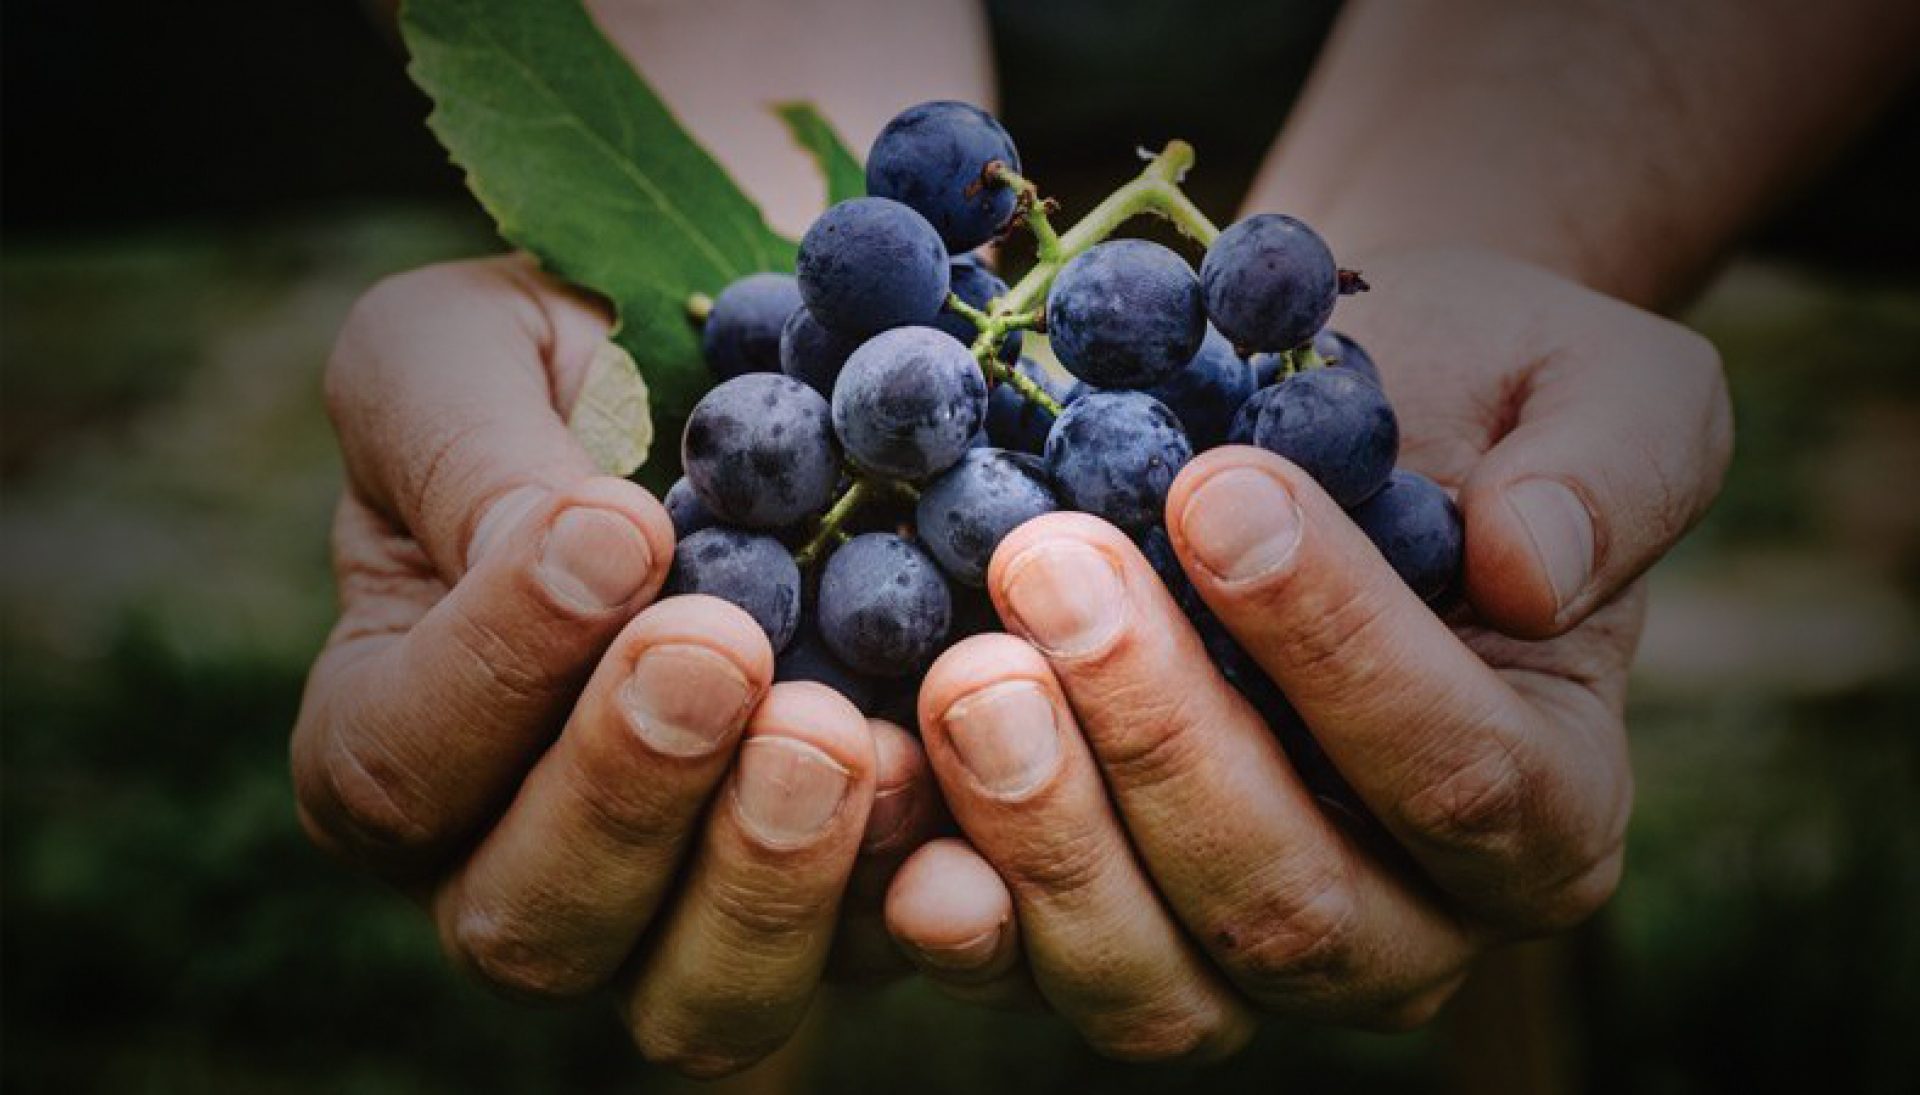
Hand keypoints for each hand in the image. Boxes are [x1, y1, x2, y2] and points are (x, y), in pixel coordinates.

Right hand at [291, 256, 941, 1076]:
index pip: (399, 765)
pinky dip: (921, 898)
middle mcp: (522, 861)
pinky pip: (874, 958)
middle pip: (534, 924)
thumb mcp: (462, 353)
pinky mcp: (842, 905)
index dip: (498, 668)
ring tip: (840, 737)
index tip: (620, 527)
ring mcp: (687, 907)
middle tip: (721, 653)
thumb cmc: (567, 366)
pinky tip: (964, 808)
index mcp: (398, 737)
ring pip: (699, 999)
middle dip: (627, 798)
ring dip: (769, 883)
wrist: (742, 385)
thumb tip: (569, 554)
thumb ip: (463, 451)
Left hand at [882, 247, 1733, 1056]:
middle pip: (1286, 902)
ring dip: (1044, 830)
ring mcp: (1237, 954)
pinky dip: (946, 902)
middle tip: (1054, 564)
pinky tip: (886, 789)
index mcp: (1546, 809)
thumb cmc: (1472, 402)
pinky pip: (1022, 970)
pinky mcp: (1098, 932)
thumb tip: (1535, 570)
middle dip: (1159, 736)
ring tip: (967, 666)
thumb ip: (1615, 471)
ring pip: (1150, 979)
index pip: (1458, 773)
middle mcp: (1401, 923)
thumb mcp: (1598, 388)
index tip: (1217, 489)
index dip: (1336, 646)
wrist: (1319, 419)